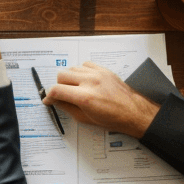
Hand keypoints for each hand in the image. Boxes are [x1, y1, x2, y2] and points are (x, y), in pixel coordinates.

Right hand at [43, 62, 160, 136]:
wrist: (134, 112)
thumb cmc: (113, 119)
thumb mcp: (86, 119)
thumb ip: (67, 108)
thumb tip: (55, 101)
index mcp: (85, 98)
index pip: (56, 90)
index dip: (49, 96)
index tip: (49, 100)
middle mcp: (90, 82)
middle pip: (61, 75)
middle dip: (59, 86)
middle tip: (63, 95)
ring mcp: (98, 73)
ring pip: (72, 68)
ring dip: (69, 79)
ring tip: (75, 88)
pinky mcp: (104, 70)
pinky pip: (85, 64)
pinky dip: (81, 72)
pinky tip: (85, 81)